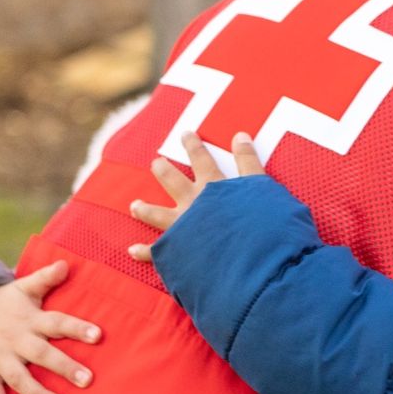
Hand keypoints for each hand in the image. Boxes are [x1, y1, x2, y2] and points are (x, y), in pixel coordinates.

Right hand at [0, 261, 100, 393]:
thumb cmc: (4, 304)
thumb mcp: (22, 288)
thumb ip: (46, 278)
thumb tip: (67, 263)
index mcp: (30, 319)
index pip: (57, 322)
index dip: (77, 328)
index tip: (99, 336)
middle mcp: (15, 340)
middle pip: (41, 354)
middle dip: (63, 367)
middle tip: (87, 380)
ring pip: (19, 379)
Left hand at [127, 131, 262, 262]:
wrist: (245, 260)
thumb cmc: (256, 225)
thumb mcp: (260, 187)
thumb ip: (249, 162)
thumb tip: (240, 135)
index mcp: (212, 188)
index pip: (201, 160)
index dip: (194, 146)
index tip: (185, 134)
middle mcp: (192, 204)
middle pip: (172, 182)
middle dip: (162, 170)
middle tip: (156, 163)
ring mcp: (182, 228)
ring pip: (157, 215)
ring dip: (145, 209)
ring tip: (135, 205)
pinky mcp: (178, 251)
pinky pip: (157, 252)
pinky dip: (144, 252)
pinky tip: (132, 250)